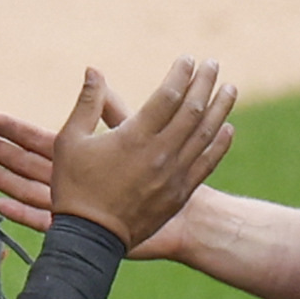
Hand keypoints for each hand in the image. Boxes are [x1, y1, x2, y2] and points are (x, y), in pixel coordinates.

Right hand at [0, 59, 236, 252]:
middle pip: (193, 110)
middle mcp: (160, 154)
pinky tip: (227, 129)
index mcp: (134, 137)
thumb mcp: (69, 141)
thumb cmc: (75, 187)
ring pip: (206, 135)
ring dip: (220, 109)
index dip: (181, 74)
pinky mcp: (179, 194)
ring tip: (230, 89)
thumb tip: (94, 70)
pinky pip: (207, 164)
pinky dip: (220, 144)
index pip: (168, 96)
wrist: (90, 239)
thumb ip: (86, 103)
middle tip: (213, 65)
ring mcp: (173, 175)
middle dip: (205, 84)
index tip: (188, 60)